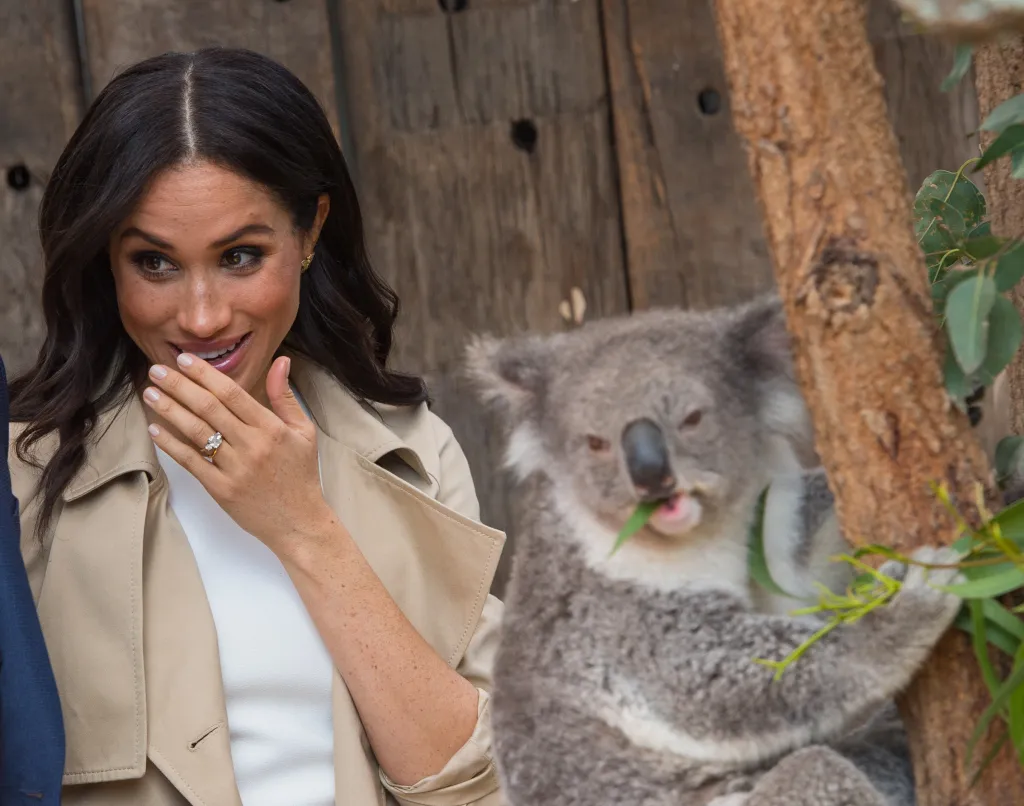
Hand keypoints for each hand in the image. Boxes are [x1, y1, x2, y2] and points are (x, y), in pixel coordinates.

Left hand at [143, 353, 332, 553]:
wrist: (299, 521)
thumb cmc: (301, 475)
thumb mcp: (304, 431)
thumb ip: (285, 397)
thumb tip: (280, 361)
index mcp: (271, 428)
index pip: (232, 393)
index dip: (205, 374)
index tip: (184, 360)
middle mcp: (252, 445)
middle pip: (208, 408)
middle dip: (178, 385)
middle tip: (156, 370)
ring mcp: (235, 468)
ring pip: (196, 432)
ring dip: (169, 410)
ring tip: (150, 394)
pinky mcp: (221, 489)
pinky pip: (191, 462)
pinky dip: (171, 444)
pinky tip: (155, 429)